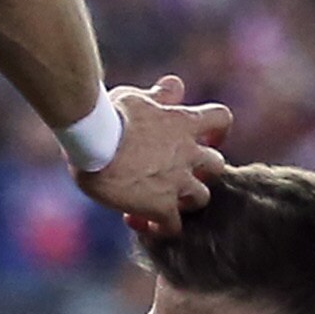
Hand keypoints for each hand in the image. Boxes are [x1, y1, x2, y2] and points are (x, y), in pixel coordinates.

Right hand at [77, 74, 232, 236]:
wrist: (93, 142)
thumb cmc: (108, 115)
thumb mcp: (135, 97)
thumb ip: (158, 96)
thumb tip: (174, 86)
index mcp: (184, 122)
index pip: (221, 119)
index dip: (217, 130)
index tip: (205, 137)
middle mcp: (189, 153)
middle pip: (217, 166)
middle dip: (201, 171)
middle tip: (177, 174)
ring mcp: (178, 182)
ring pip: (201, 198)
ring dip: (184, 200)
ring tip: (159, 201)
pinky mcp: (160, 206)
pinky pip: (172, 226)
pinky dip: (160, 228)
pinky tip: (139, 223)